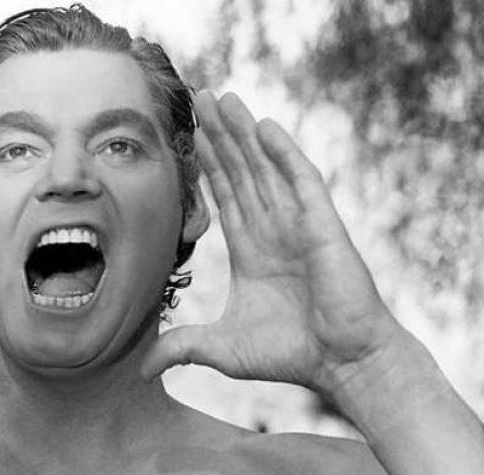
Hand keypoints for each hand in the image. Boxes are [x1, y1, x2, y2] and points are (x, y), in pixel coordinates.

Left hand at [142, 92, 404, 393]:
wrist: (343, 364)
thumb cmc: (291, 355)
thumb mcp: (222, 349)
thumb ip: (182, 347)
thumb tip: (140, 367)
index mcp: (252, 250)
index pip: (224, 196)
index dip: (207, 164)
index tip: (188, 134)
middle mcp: (274, 230)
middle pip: (242, 171)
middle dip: (220, 135)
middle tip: (197, 97)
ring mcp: (299, 224)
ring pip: (266, 167)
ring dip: (244, 132)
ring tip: (222, 98)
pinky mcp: (322, 226)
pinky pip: (301, 181)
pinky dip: (283, 153)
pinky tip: (264, 126)